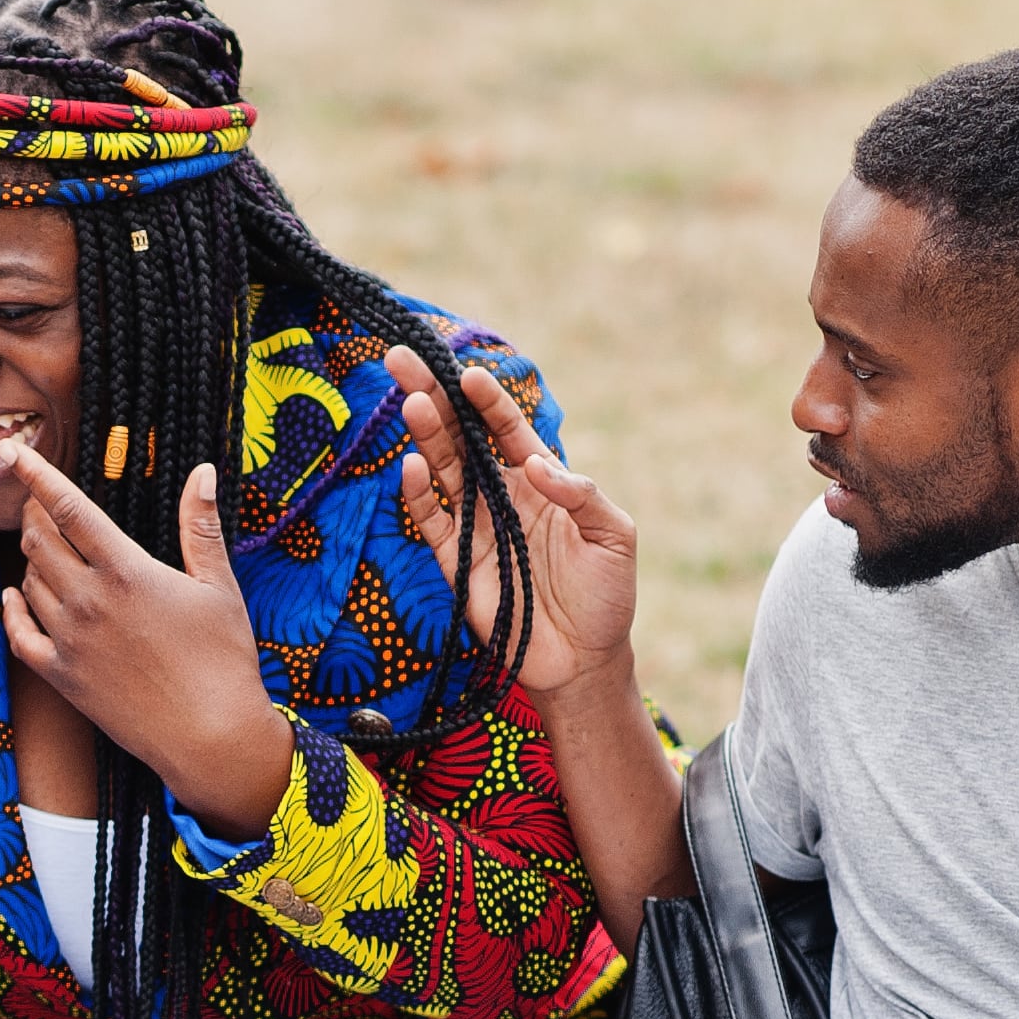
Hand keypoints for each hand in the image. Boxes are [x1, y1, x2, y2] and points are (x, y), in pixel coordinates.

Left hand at [0, 445, 294, 841]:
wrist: (211, 738)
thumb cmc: (224, 660)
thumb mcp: (219, 587)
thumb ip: (200, 526)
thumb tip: (203, 472)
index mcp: (127, 572)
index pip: (68, 507)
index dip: (35, 473)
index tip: (12, 449)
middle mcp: (89, 602)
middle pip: (39, 540)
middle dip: (34, 512)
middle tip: (41, 503)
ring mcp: (71, 641)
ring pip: (29, 582)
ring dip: (33, 558)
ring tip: (50, 549)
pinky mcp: (62, 677)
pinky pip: (20, 634)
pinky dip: (13, 609)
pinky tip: (15, 595)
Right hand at [386, 347, 636, 696]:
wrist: (584, 659)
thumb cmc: (606, 594)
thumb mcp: (613, 536)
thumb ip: (580, 495)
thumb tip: (535, 466)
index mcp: (539, 481)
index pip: (507, 429)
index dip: (486, 400)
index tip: (467, 373)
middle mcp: (501, 495)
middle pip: (461, 436)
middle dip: (434, 397)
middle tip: (405, 360)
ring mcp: (476, 527)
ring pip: (442, 470)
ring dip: (425, 435)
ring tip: (409, 401)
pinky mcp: (456, 564)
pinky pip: (432, 523)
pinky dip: (418, 496)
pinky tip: (412, 467)